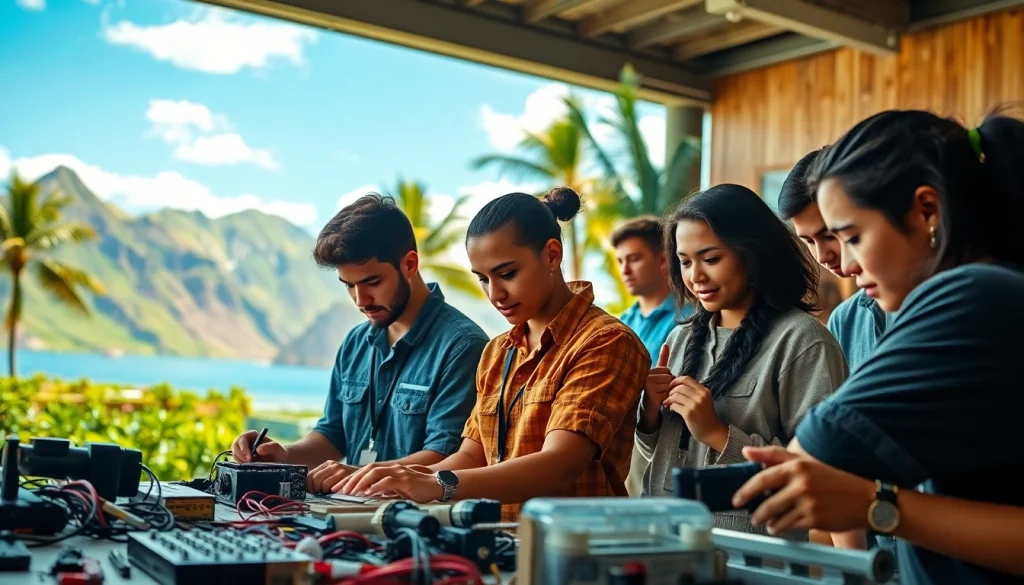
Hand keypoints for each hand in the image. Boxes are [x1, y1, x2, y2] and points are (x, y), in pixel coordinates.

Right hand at [231, 430, 287, 462]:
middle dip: (240, 455)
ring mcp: (242, 450)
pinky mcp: (242, 459)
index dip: (243, 447)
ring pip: (235, 455)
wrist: (279, 460)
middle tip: (249, 463)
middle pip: (235, 446)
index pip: (242, 439)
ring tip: (252, 465)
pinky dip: (241, 465)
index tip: (249, 457)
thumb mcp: (277, 448)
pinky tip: (250, 467)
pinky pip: (237, 462)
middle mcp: (245, 441)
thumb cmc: (278, 452)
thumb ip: (270, 447)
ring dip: (241, 461)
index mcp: (252, 435)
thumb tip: (258, 449)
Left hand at [306, 461, 359, 493]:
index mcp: (327, 464)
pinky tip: (334, 492)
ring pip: (324, 484)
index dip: (309, 486)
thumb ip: (321, 478)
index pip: (310, 475)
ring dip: (325, 491)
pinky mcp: (347, 476)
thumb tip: (308, 488)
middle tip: (320, 493)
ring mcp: (340, 469)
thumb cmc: (346, 479)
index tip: (312, 492)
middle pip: (315, 480)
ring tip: (330, 492)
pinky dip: (333, 491)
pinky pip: (334, 487)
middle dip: (316, 489)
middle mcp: (333, 465)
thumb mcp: (333, 475)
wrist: (365, 474)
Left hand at [335, 462, 432, 494]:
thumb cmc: (418, 489)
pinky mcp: (406, 480)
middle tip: (341, 490)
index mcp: (389, 470)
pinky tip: (369, 492)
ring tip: (352, 492)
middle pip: (367, 469)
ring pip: (375, 473)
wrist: (437, 486)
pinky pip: (388, 481)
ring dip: (362, 482)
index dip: (352, 478)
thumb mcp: (398, 488)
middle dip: (352, 479)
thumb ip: (385, 489)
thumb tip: (369, 494)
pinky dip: (377, 486)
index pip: (366, 471)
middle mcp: (392, 468)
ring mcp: (399, 473)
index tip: (340, 487)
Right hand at [644, 344, 673, 411]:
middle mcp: (646, 375)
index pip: (667, 370)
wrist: (650, 408)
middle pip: (668, 377)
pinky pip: (667, 392)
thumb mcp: (660, 373)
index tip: (659, 384)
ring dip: (668, 392)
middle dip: (668, 385)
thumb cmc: (656, 390)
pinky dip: (667, 398)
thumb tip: (666, 343)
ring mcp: (647, 384)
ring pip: (668, 384)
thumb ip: (663, 358)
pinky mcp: (650, 393)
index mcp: (649, 369)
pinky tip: (660, 400)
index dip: (667, 378)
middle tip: (660, 391)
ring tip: (660, 395)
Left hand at [664, 376, 728, 450]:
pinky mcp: (689, 414)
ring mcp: (695, 405)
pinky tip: (672, 409)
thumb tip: (678, 385)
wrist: (712, 432)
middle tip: (669, 396)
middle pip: (680, 387)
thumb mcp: (704, 400)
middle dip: (671, 391)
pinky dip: (671, 406)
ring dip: (669, 399)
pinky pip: (675, 405)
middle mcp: (700, 396)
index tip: (671, 385)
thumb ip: (695, 391)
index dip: (676, 380)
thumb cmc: (706, 416)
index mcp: (704, 391)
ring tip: (668, 403)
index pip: (687, 379)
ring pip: (676, 395)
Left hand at [733, 446, 875, 534]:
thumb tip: (746, 452)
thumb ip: (774, 455)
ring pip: (777, 518)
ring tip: (767, 522)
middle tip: (752, 516)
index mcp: (796, 467)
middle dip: (756, 513)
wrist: (865, 498)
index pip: (762, 479)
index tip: (736, 499)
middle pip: (767, 503)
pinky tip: (781, 526)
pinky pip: (789, 527)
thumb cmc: (832, 479)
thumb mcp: (804, 462)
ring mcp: (808, 503)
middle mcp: (801, 484)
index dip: (745, 491)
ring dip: (768, 523)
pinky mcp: (814, 519)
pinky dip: (781, 528)